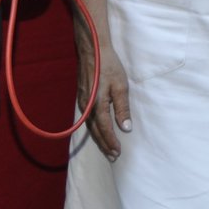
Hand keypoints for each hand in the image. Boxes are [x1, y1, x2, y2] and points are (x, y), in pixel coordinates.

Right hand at [75, 24, 130, 159]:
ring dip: (99, 139)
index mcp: (97, 105)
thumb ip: (122, 108)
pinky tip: (99, 132)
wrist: (92, 51)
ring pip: (90, 126)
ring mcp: (82, 103)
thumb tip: (125, 128)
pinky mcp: (82, 99)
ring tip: (108, 149)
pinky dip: (94, 129)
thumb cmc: (109, 66)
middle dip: (104, 145)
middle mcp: (86, 107)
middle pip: (95, 131)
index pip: (104, 129)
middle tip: (113, 157)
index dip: (111, 142)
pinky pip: (87, 120)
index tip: (118, 152)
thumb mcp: (120, 86)